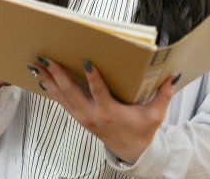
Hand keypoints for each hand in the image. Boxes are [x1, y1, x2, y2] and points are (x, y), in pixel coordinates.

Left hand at [30, 56, 175, 163]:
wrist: (130, 150)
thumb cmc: (141, 130)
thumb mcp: (155, 116)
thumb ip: (163, 96)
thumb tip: (172, 76)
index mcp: (110, 113)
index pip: (99, 93)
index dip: (92, 77)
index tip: (85, 62)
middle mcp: (92, 115)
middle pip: (71, 93)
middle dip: (58, 75)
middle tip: (47, 59)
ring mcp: (82, 117)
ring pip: (61, 97)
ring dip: (48, 81)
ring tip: (36, 65)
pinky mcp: (78, 117)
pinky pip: (61, 102)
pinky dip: (51, 90)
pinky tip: (42, 78)